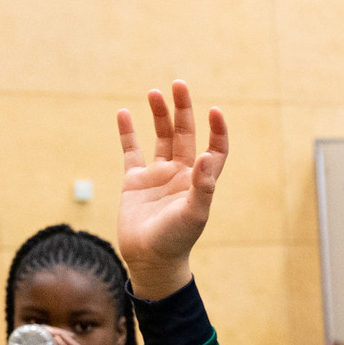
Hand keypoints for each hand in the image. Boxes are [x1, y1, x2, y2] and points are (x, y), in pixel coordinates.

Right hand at [116, 80, 228, 301]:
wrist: (149, 260)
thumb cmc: (176, 241)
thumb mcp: (194, 214)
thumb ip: (202, 186)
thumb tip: (204, 155)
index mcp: (200, 181)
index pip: (214, 149)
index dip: (218, 131)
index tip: (215, 111)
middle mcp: (181, 174)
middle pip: (185, 134)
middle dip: (183, 110)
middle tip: (178, 84)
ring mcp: (158, 176)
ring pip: (161, 138)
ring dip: (159, 115)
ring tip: (155, 92)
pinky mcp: (135, 181)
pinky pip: (132, 151)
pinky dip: (128, 132)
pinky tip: (125, 113)